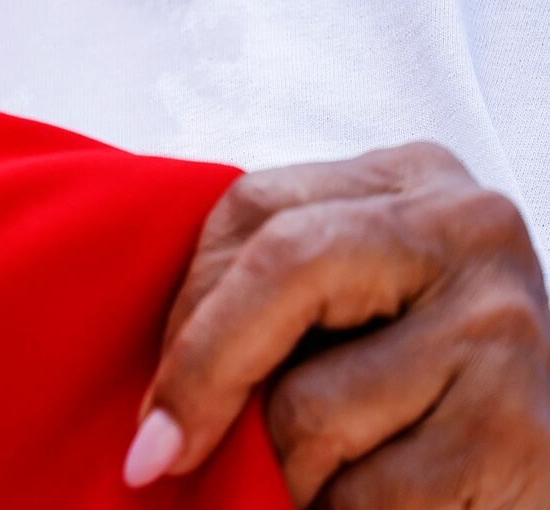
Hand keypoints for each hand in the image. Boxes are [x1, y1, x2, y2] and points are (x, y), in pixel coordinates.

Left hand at [126, 143, 549, 505]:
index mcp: (411, 182)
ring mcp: (504, 327)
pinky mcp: (521, 432)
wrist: (541, 453)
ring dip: (285, 470)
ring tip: (307, 481)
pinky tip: (355, 506)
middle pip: (286, 272)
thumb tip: (154, 386)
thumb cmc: (421, 382)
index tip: (148, 402)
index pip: (256, 212)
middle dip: (207, 375)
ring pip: (313, 406)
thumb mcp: (345, 305)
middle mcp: (470, 231)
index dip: (186, 312)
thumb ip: (262, 296)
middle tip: (163, 453)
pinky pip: (369, 494)